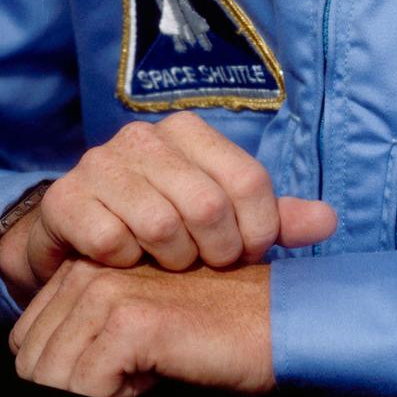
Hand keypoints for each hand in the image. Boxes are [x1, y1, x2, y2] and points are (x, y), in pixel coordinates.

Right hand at [0, 110, 334, 303]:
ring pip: (160, 225)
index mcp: (188, 131)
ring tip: (166, 264)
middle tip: (205, 265)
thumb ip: (272, 218)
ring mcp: (101, 162)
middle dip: (214, 252)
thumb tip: (329, 221)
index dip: (256, 232)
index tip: (245, 254)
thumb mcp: (221, 220)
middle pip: (207, 206)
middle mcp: (144, 136)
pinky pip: (112, 242)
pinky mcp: (67, 196)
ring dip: (169, 261)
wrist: (78, 233)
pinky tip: (125, 262)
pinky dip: (125, 263)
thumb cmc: (162, 225)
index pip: (248, 181)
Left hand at [11, 258, 272, 396]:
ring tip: (150, 365)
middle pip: (33, 363)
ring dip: (100, 391)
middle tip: (139, 365)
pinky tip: (158, 372)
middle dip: (80, 384)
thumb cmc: (206, 328)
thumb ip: (85, 330)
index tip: (124, 359)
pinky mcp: (129, 322)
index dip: (73, 371)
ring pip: (52, 379)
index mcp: (85, 265)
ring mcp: (106, 290)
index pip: (27, 340)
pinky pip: (85, 390)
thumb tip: (32, 371)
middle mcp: (88, 269)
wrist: (271, 322)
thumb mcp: (133, 321)